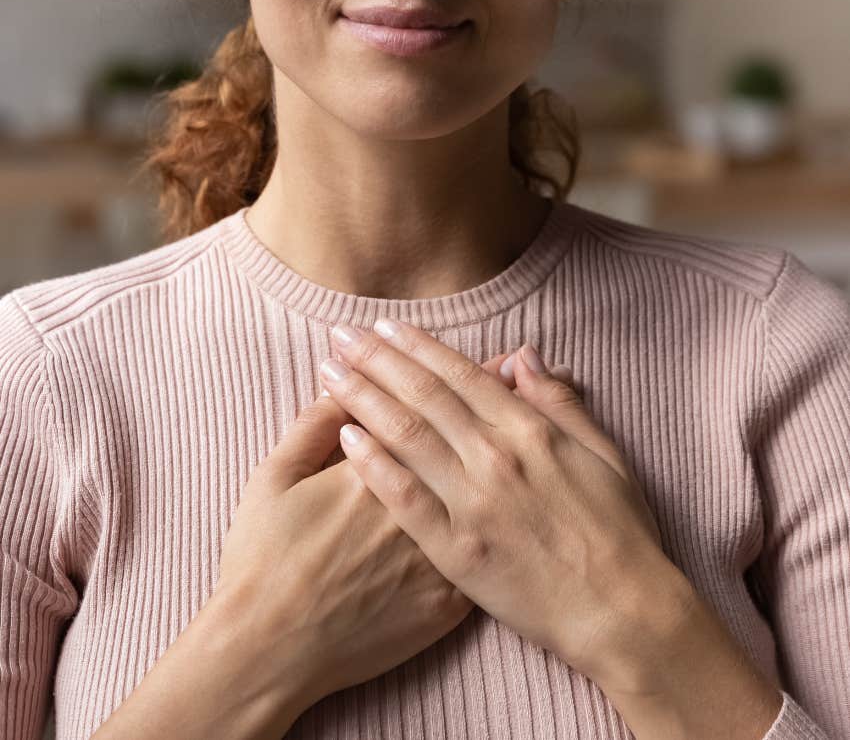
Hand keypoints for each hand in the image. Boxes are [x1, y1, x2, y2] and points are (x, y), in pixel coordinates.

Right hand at [211, 347, 525, 719]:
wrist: (269, 653)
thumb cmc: (262, 561)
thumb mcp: (274, 477)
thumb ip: (311, 425)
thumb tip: (343, 383)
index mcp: (379, 467)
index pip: (434, 408)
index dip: (466, 377)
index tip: (496, 354)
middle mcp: (419, 506)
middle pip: (471, 443)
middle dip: (500, 403)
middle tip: (523, 365)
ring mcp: (439, 556)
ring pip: (490, 494)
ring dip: (514, 452)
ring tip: (535, 417)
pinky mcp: (447, 602)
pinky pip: (489, 555)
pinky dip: (511, 518)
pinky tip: (523, 496)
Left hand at [320, 319, 668, 687]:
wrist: (623, 612)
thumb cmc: (619, 532)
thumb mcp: (603, 452)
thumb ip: (557, 400)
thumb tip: (523, 354)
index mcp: (530, 431)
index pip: (461, 374)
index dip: (418, 346)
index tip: (383, 326)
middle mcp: (496, 457)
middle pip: (423, 395)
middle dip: (376, 359)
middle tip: (340, 335)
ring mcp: (473, 503)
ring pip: (407, 435)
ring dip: (363, 398)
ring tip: (329, 372)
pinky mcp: (456, 551)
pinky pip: (405, 499)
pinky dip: (374, 465)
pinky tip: (346, 439)